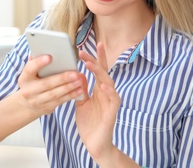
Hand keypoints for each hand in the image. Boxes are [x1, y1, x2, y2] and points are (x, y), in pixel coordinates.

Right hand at [17, 54, 84, 115]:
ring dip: (69, 87)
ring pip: (55, 94)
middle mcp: (29, 91)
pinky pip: (60, 101)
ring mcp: (37, 101)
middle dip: (62, 78)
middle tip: (75, 73)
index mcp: (25, 78)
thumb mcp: (30, 73)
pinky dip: (71, 95)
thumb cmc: (32, 82)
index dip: (39, 63)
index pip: (30, 69)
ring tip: (79, 80)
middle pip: (46, 83)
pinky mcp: (47, 108)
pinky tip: (80, 90)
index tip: (50, 57)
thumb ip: (36, 62)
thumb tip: (42, 49)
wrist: (26, 105)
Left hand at [76, 43, 120, 160]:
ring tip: (90, 63)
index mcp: (98, 90)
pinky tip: (103, 85)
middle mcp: (105, 93)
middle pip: (103, 72)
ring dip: (100, 72)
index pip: (98, 70)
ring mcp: (110, 101)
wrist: (95, 143)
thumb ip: (81, 89)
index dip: (95, 58)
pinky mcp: (112, 111)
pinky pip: (114, 98)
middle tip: (84, 51)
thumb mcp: (81, 103)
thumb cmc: (89, 123)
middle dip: (96, 60)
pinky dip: (109, 91)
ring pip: (108, 82)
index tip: (87, 47)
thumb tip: (79, 74)